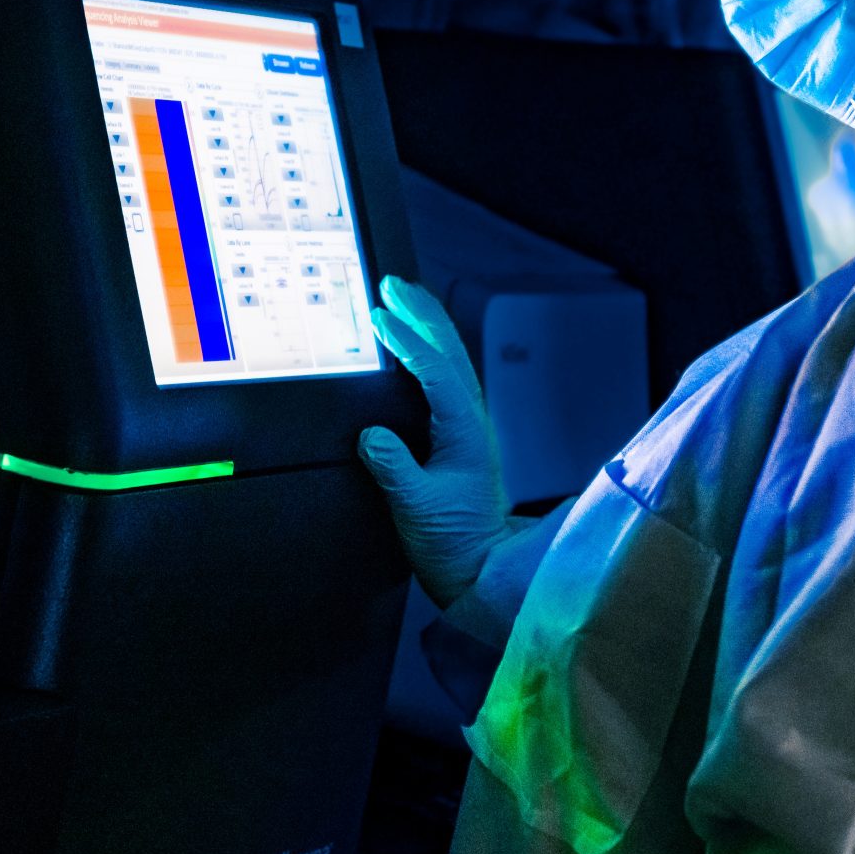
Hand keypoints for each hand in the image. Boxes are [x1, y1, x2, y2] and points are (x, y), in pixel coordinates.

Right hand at [359, 274, 509, 608]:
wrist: (481, 568)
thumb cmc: (454, 544)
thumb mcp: (416, 510)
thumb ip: (394, 471)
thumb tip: (372, 437)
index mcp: (464, 432)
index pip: (436, 372)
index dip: (408, 341)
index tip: (381, 317)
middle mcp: (471, 422)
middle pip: (449, 353)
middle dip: (421, 314)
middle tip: (393, 284)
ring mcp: (468, 427)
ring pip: (449, 361)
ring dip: (426, 327)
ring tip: (401, 299)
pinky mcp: (459, 437)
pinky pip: (443, 380)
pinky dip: (427, 354)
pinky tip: (412, 349)